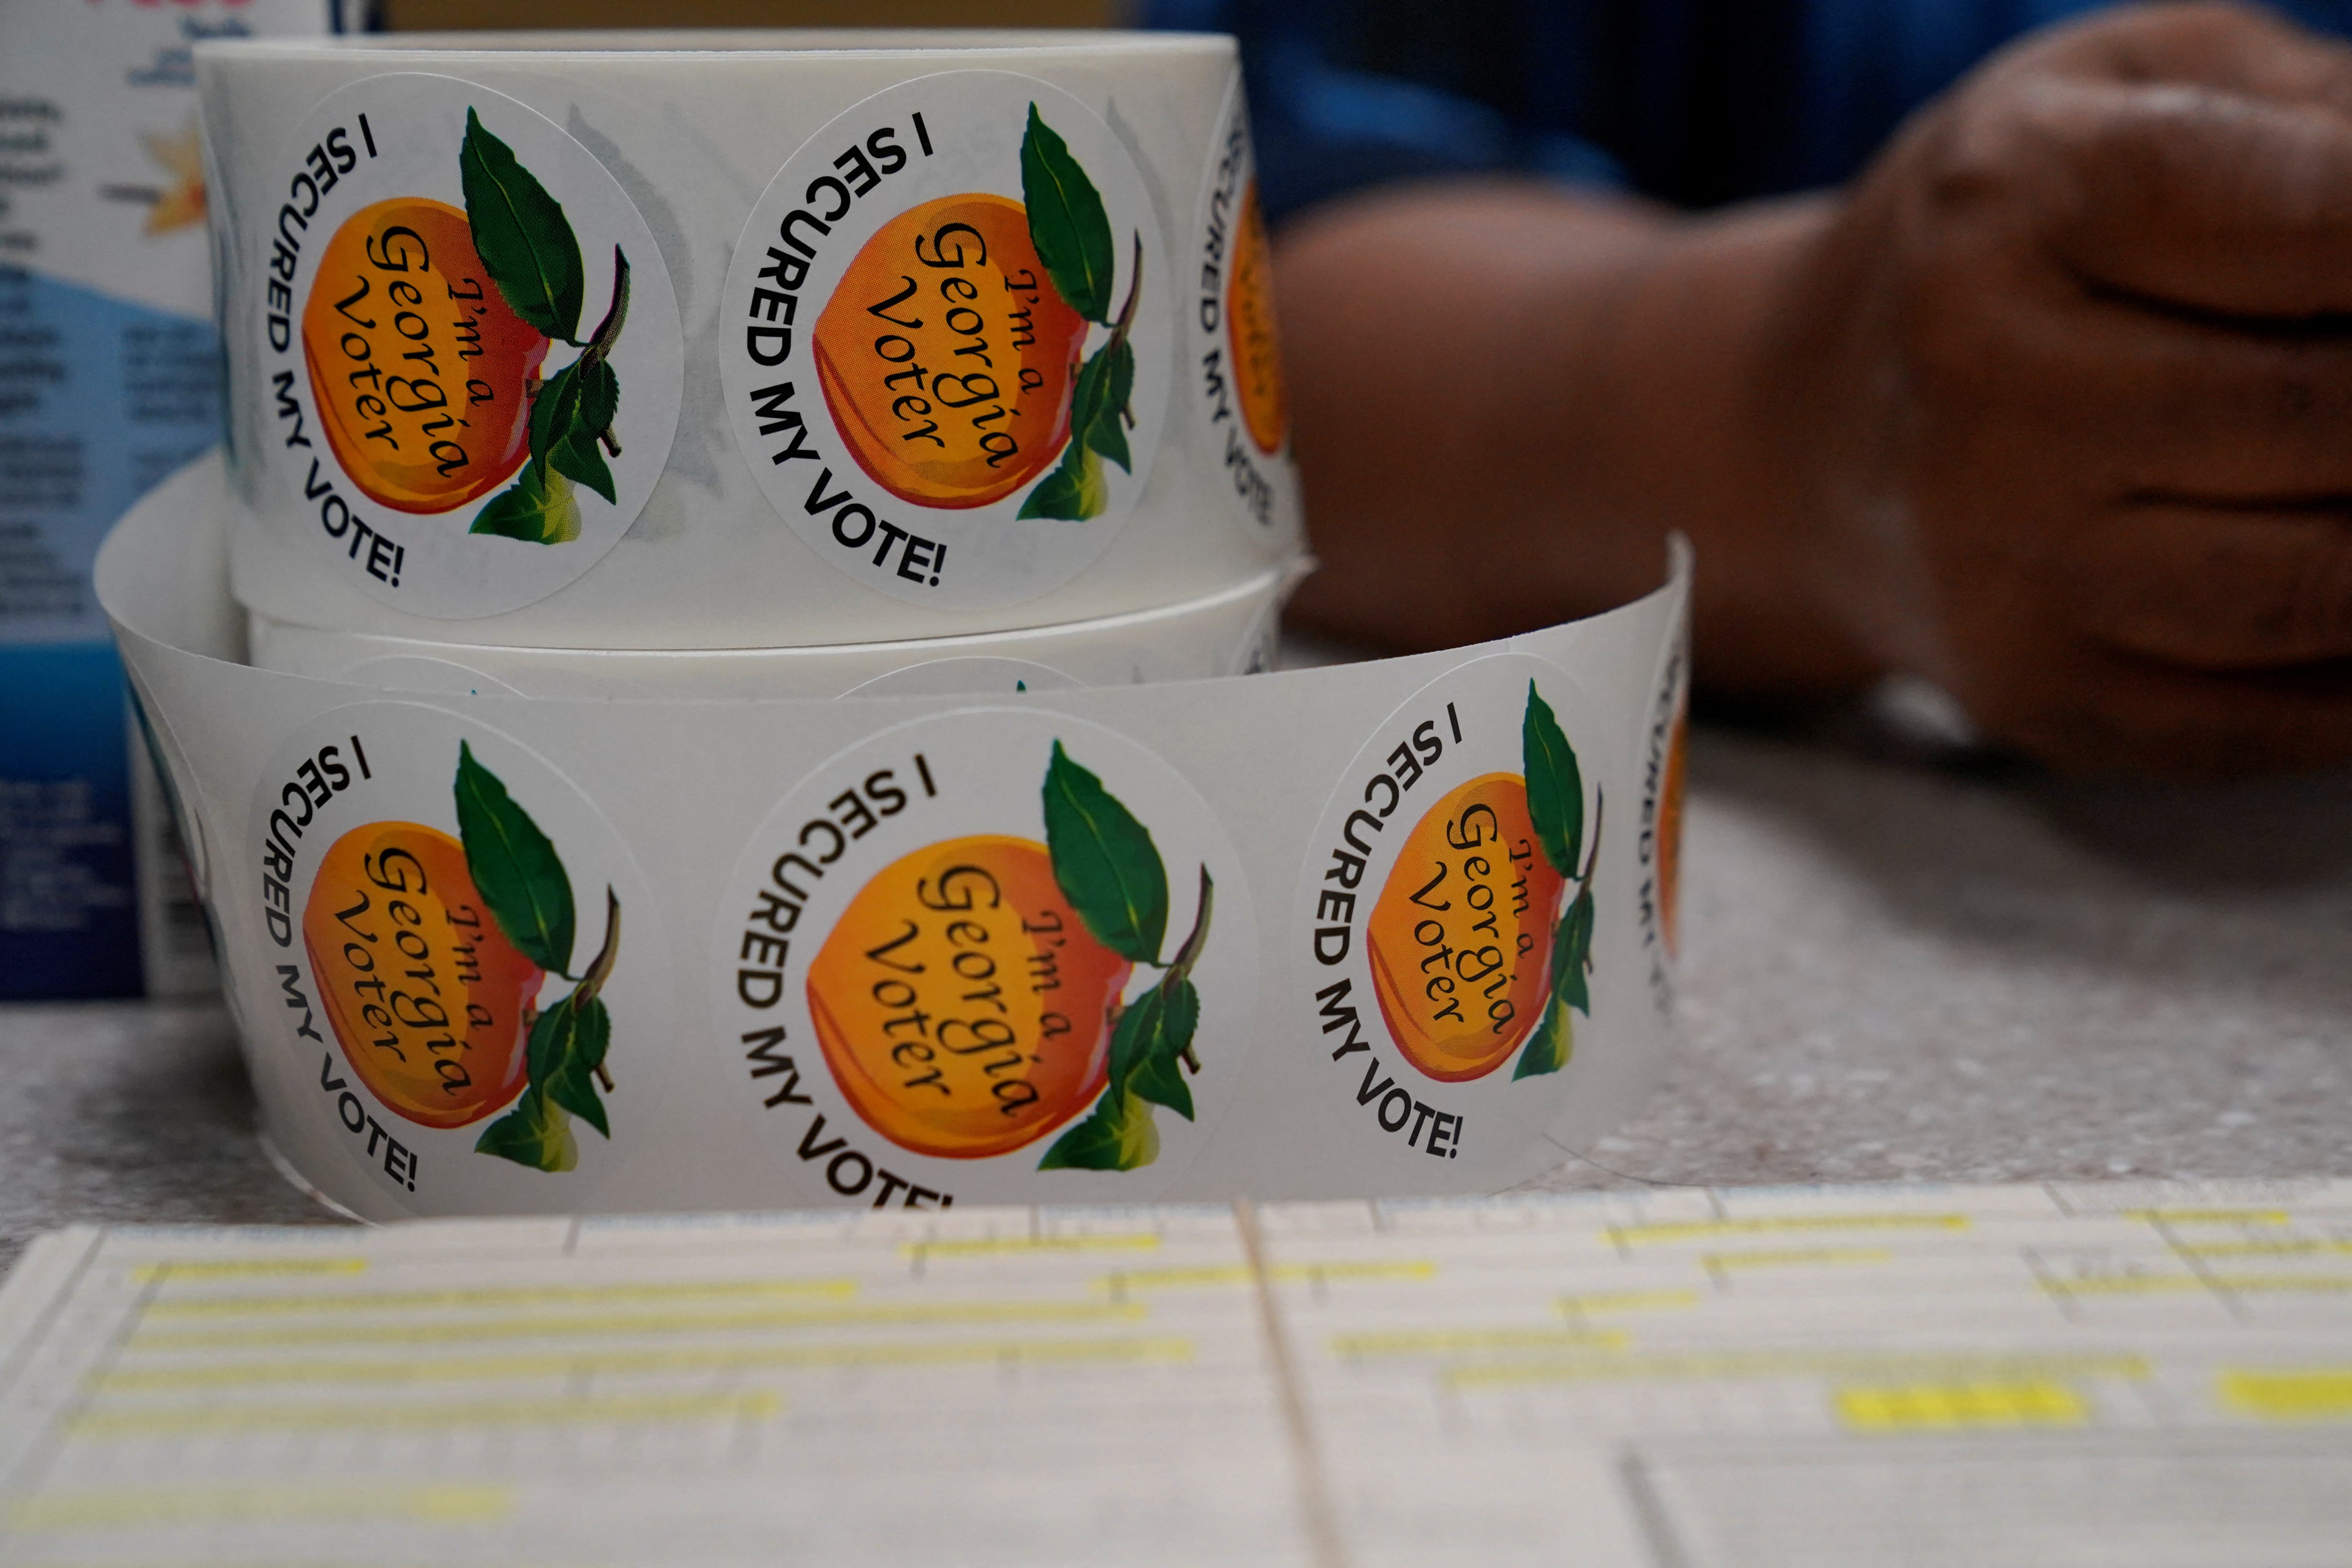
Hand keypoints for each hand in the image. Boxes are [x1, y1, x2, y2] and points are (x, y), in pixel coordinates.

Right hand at [1772, 3, 2351, 773]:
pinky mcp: (2038, 696)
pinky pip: (2279, 721)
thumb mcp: (2135, 85)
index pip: (2334, 224)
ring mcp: (2004, 569)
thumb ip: (2317, 115)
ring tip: (2345, 476)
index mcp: (2016, 204)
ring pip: (2326, 587)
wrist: (1799, 430)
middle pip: (2340, 417)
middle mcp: (1988, 398)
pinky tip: (2344, 588)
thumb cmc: (2011, 238)